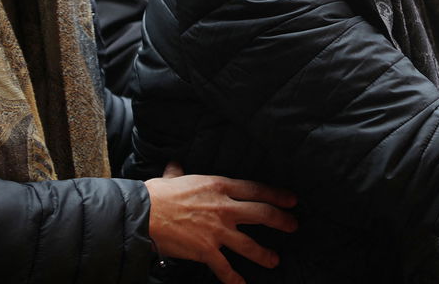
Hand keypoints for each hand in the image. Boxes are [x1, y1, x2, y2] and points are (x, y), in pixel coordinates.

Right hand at [145, 162, 297, 283]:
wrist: (144, 213)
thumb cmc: (158, 193)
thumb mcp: (174, 177)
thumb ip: (179, 173)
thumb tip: (175, 166)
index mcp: (220, 186)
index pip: (256, 189)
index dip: (277, 195)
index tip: (292, 200)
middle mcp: (224, 208)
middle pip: (262, 214)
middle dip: (281, 221)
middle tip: (293, 225)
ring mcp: (217, 230)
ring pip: (249, 245)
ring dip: (264, 254)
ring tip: (274, 260)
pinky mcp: (206, 250)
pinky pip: (225, 267)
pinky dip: (234, 278)